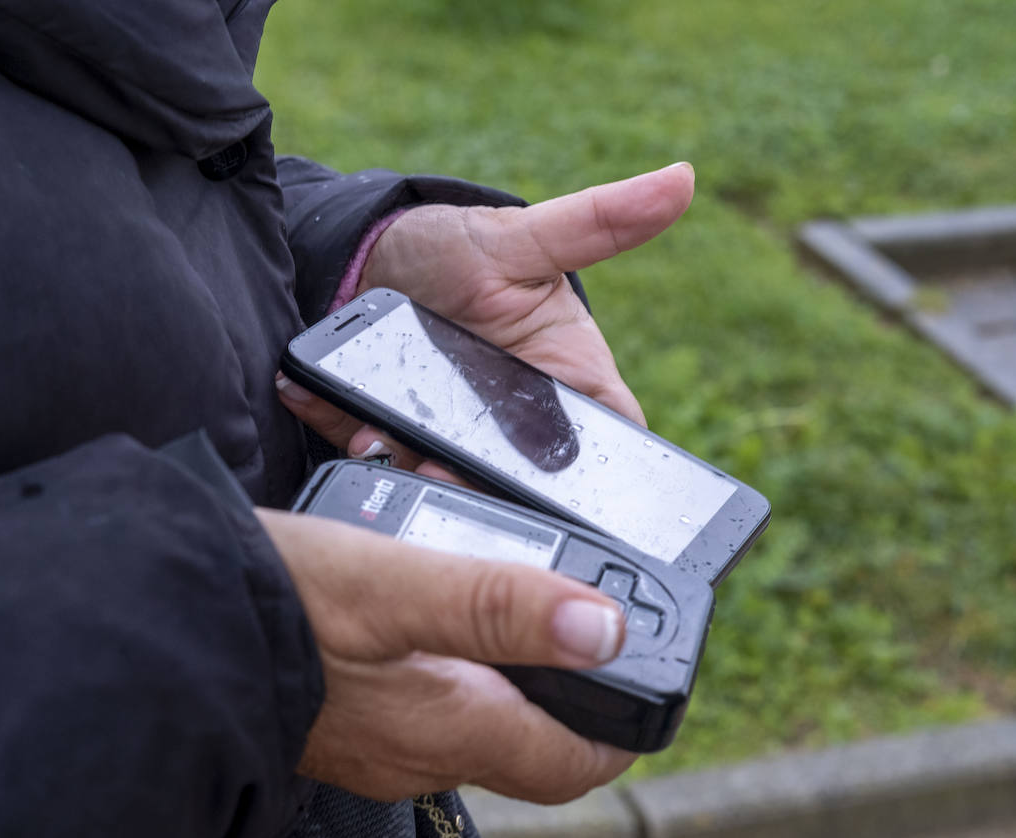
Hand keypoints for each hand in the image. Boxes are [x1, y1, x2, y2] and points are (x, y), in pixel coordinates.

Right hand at [256, 508, 635, 803]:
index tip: (639, 683)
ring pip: (467, 723)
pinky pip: (413, 707)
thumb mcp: (400, 584)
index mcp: (453, 728)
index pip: (571, 766)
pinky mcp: (337, 724)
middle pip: (523, 744)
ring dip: (496, 676)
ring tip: (498, 606)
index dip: (618, 731)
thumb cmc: (279, 603)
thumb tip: (603, 628)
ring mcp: (374, 746)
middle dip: (560, 696)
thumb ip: (500, 604)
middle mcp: (419, 755)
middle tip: (574, 627)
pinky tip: (415, 617)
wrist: (166, 622)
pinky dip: (438, 669)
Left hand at [277, 162, 694, 476]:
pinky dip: (355, 438)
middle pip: (516, 480)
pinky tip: (337, 415)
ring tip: (389, 446)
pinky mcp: (396, 435)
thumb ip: (598, 223)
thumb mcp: (526, 240)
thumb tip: (679, 178)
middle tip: (445, 466)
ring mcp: (453, 436)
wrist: (373, 258)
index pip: (605, 449)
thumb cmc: (464, 250)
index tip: (556, 473)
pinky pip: (379, 452)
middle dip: (481, 481)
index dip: (590, 476)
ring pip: (447, 478)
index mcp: (568, 384)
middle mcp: (513, 422)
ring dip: (417, 470)